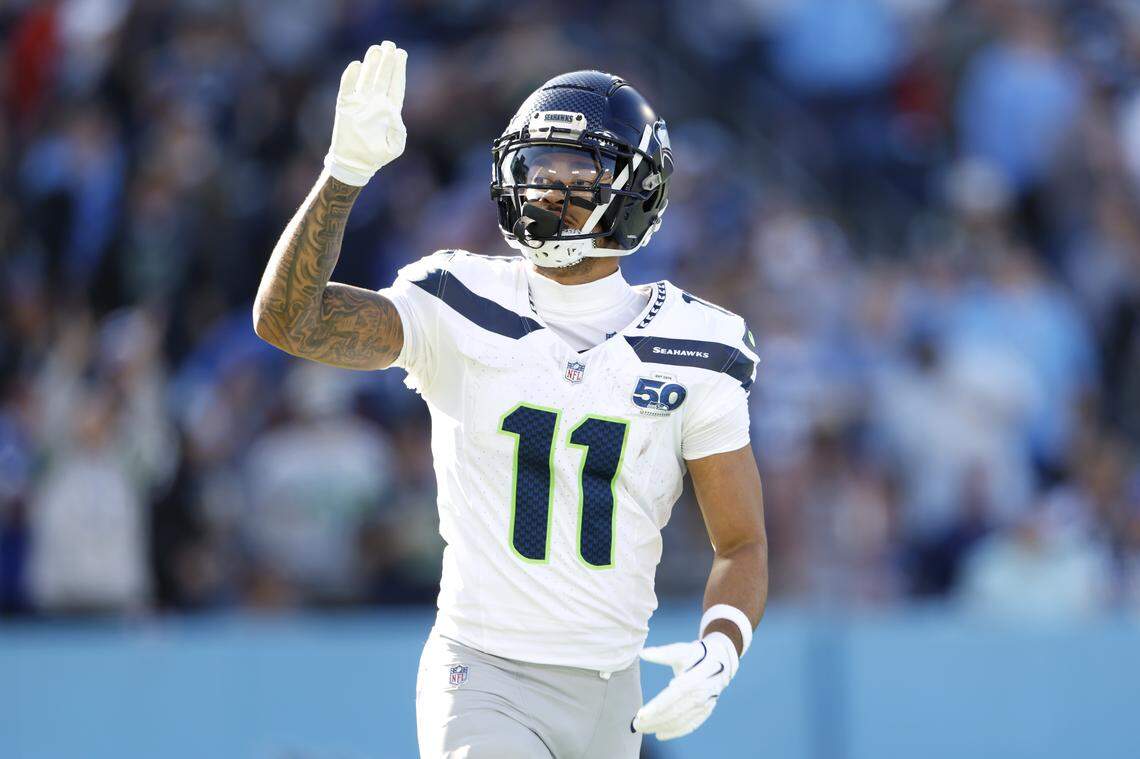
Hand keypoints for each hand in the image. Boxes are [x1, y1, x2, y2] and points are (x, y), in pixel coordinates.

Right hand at [324, 41, 406, 185]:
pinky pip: (347, 88)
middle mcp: (375, 103)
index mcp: (389, 110)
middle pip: (382, 77)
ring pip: (366, 79)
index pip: (395, 85)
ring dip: (371, 64)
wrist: (354, 163)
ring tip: (376, 49)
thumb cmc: (376, 155)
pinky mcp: (345, 106)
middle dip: (386, 61)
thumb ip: (399, 131)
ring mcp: (360, 103)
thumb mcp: (395, 147)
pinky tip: (356, 65)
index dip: (399, 69)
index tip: (401, 54)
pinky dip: (351, 77)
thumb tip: (395, 115)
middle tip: (389, 44)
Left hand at [632, 632, 738, 740]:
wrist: (722, 661)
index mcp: (695, 679)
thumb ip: (662, 653)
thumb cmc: (698, 654)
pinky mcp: (706, 711)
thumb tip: (642, 653)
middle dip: (654, 720)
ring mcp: (704, 705)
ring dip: (661, 727)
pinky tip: (660, 735)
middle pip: (675, 712)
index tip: (641, 714)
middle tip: (636, 724)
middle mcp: (701, 695)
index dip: (657, 706)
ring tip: (643, 729)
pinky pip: (690, 725)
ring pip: (680, 721)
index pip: (673, 696)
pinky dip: (675, 732)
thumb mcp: (682, 650)